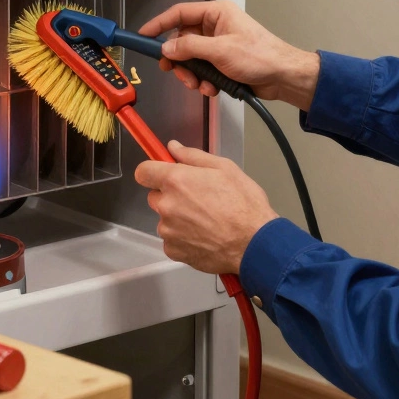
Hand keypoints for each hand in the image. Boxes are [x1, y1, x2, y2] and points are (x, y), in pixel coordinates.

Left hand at [135, 140, 278, 273]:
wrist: (254, 243)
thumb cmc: (244, 206)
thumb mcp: (225, 168)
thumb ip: (192, 156)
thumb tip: (174, 148)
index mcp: (176, 181)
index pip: (143, 172)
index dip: (152, 171)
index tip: (161, 174)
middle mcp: (167, 206)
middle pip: (155, 197)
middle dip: (170, 196)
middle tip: (197, 199)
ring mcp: (168, 231)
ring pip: (165, 220)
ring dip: (178, 219)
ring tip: (206, 221)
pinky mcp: (174, 251)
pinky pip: (172, 240)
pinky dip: (183, 238)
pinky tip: (204, 236)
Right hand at [139, 0, 320, 109]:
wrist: (283, 76)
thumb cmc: (260, 56)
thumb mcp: (220, 51)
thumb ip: (190, 48)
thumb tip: (167, 48)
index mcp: (216, 13)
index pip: (180, 13)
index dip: (159, 24)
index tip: (143, 35)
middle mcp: (216, 26)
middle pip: (183, 40)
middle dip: (180, 60)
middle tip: (175, 72)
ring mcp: (219, 45)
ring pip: (191, 59)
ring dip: (193, 75)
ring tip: (201, 85)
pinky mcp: (223, 62)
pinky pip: (203, 70)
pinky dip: (204, 81)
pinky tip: (213, 88)